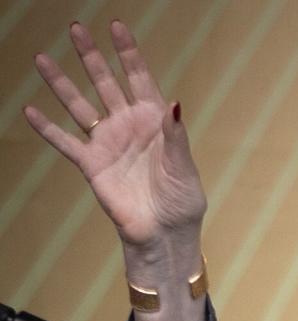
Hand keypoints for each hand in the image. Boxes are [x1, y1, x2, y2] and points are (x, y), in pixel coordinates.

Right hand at [24, 20, 205, 252]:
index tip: (116, 26)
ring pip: (79, 106)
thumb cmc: (182, 202)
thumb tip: (174, 104)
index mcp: (153, 120)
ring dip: (61, 83)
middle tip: (75, 28)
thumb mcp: (184, 167)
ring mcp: (108, 143)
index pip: (139, 78)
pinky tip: (30, 110)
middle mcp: (127, 125)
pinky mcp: (92, 165)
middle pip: (105, 82)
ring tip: (42, 59)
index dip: (128, 53)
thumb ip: (176, 136)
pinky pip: (65, 143)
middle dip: (91, 56)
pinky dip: (47, 129)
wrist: (165, 234)